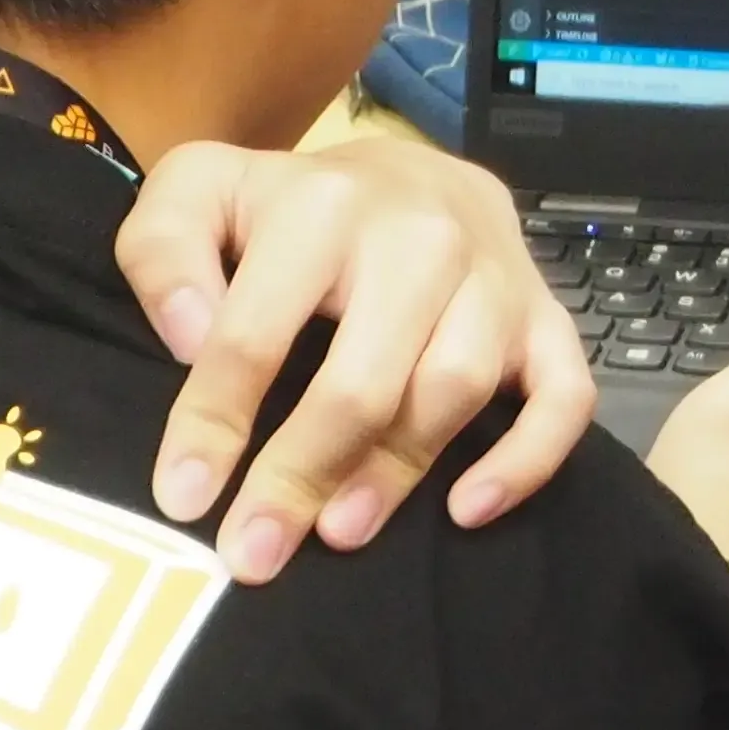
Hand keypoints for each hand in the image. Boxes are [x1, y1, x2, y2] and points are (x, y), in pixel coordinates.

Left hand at [113, 134, 594, 581]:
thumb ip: (164, 247)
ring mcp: (496, 278)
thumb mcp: (201, 192)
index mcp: (323, 205)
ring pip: (456, 390)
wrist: (411, 178)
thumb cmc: (289, 209)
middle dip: (301, 474)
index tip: (182, 498)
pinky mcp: (547, 318)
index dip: (213, 422)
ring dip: (396, 473)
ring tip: (339, 531)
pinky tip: (468, 508)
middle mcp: (422, 235)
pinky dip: (526, 458)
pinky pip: (564, 394)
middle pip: (366, 378)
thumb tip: (188, 336)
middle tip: (254, 551)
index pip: (256, 331)